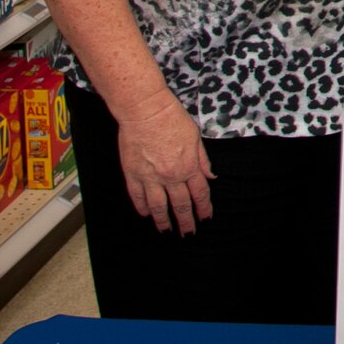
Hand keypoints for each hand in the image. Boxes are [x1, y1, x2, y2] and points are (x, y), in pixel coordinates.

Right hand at [116, 97, 214, 234]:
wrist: (145, 111)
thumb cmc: (172, 119)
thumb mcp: (196, 138)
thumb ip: (203, 160)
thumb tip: (211, 176)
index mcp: (189, 166)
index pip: (200, 194)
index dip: (203, 208)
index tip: (205, 218)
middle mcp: (171, 176)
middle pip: (180, 205)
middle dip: (186, 221)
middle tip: (188, 233)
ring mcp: (150, 177)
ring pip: (158, 206)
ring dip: (163, 221)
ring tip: (166, 231)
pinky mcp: (132, 173)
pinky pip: (137, 196)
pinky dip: (141, 207)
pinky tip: (145, 214)